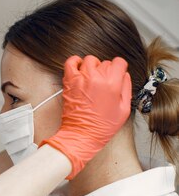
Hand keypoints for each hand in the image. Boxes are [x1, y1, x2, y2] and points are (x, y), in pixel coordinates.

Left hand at [40, 55, 131, 179]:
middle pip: (105, 62)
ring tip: (93, 77)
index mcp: (112, 84)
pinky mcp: (69, 82)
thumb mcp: (124, 109)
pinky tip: (79, 69)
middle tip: (104, 83)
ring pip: (90, 60)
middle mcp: (96, 78)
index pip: (119, 62)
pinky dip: (75, 62)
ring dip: (93, 66)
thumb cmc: (101, 126)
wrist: (81, 135)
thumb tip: (124, 76)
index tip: (117, 74)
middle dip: (107, 71)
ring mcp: (81, 79)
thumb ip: (126, 88)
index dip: (119, 68)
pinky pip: (70, 63)